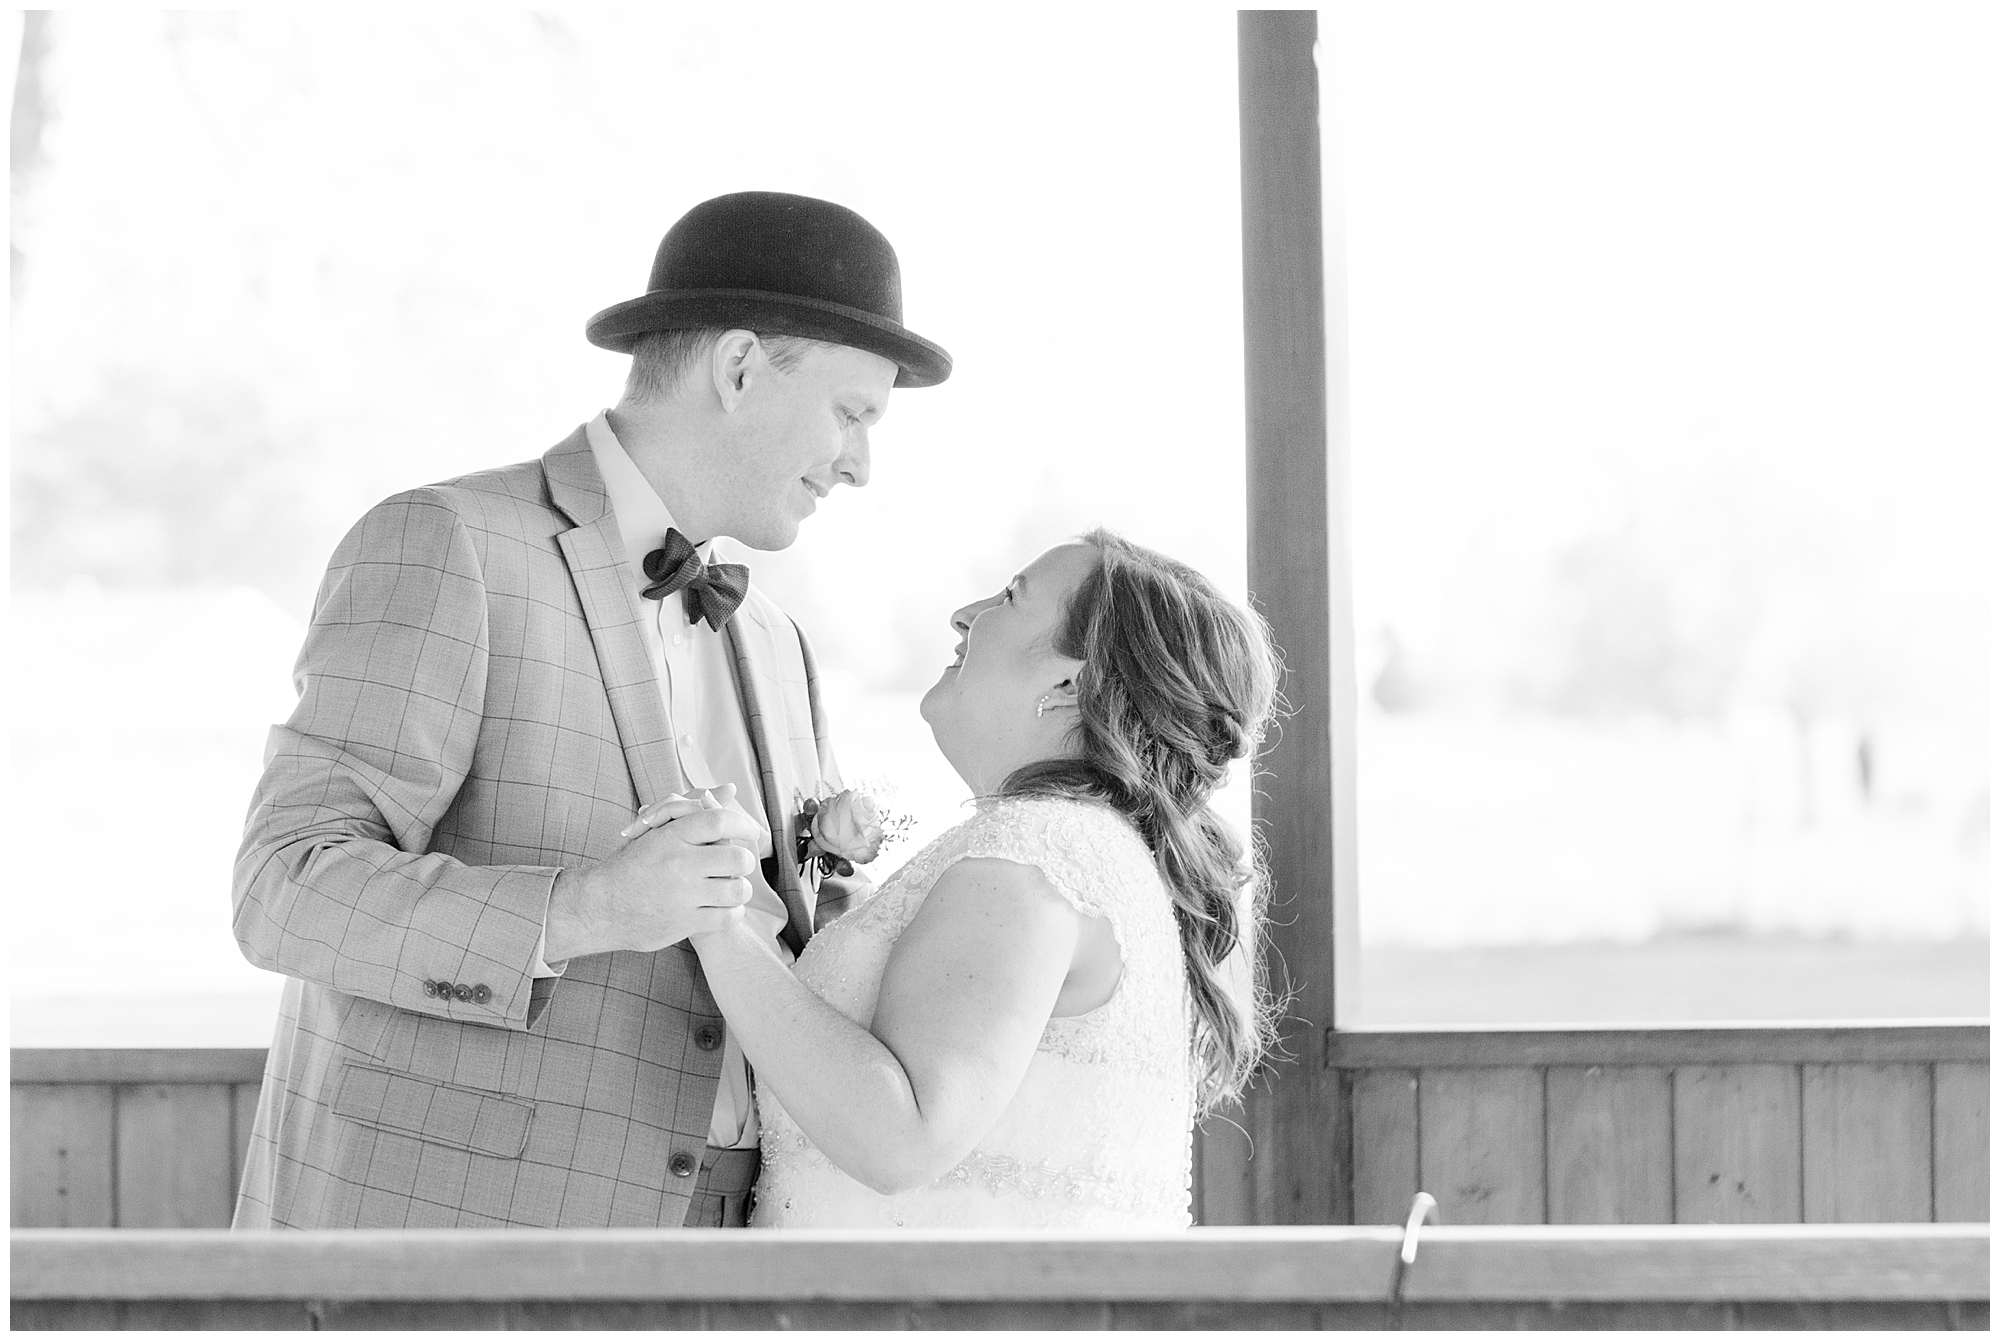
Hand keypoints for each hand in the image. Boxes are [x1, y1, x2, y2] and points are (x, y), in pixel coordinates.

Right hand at [545, 786, 759, 959]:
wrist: (600, 906)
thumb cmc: (634, 864)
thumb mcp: (658, 830)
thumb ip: (695, 810)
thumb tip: (731, 789)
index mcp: (671, 836)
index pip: (719, 820)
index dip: (744, 824)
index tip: (751, 832)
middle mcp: (678, 864)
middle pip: (738, 858)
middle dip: (744, 861)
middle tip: (737, 864)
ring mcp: (682, 895)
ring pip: (738, 889)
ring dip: (740, 888)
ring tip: (729, 887)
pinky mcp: (684, 923)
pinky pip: (729, 916)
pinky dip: (732, 911)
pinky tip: (722, 906)